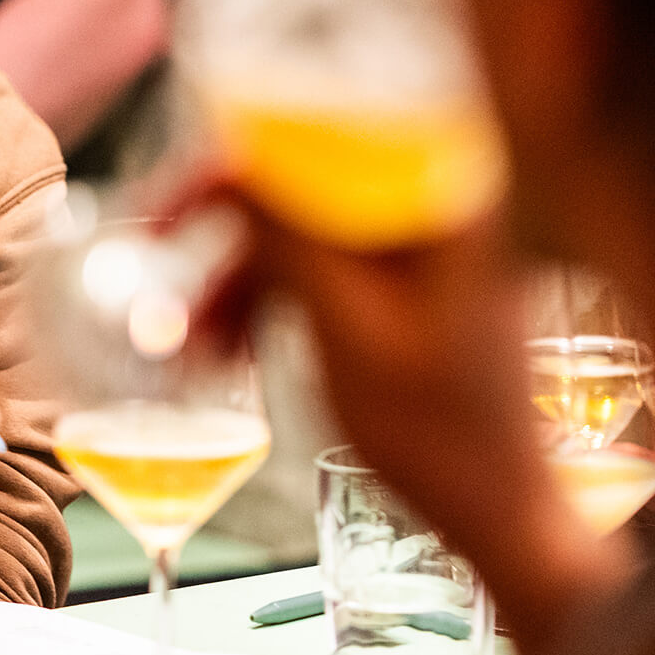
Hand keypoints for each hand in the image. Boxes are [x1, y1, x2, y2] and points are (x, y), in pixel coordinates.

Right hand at [205, 187, 630, 646]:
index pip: (315, 144)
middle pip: (301, 189)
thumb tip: (236, 163)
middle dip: (221, 241)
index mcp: (439, 204)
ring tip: (184, 351)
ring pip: (302, 238)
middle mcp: (436, 207)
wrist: (498, 510)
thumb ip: (294, 243)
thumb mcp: (349, 334)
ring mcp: (423, 248)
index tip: (161, 213)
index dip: (227, 169)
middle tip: (156, 282)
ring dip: (236, 284)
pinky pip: (324, 271)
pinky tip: (229, 354)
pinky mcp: (410, 284)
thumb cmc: (441, 437)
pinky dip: (274, 305)